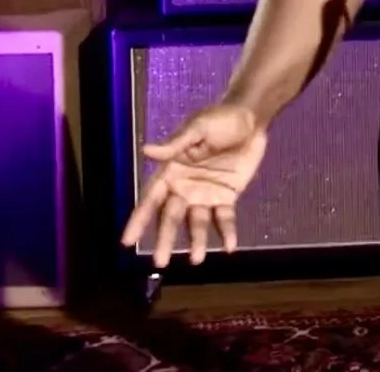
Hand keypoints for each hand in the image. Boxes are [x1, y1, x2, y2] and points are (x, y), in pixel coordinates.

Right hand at [118, 102, 268, 268]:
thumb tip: (146, 151)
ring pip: (197, 223)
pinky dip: (227, 232)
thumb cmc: (219, 118)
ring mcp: (206, 194)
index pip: (151, 199)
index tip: (127, 242)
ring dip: (196, 241)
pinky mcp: (227, 196)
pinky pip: (225, 218)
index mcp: (171, 170)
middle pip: (171, 217)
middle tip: (160, 262)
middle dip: (164, 238)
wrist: (251, 118)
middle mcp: (184, 187)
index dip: (139, 220)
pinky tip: (230, 246)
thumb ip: (175, 145)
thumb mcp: (197, 128)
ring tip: (197, 258)